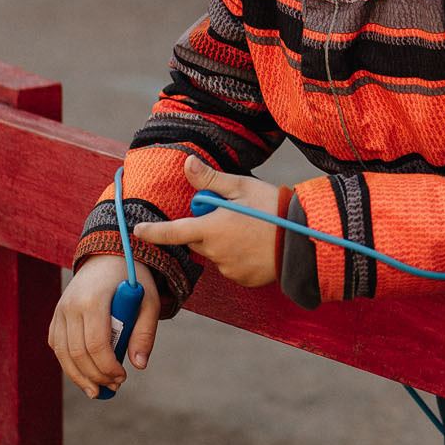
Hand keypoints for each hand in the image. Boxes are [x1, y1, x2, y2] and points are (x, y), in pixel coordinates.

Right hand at [50, 254, 161, 398]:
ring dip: (79, 376)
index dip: (108, 367)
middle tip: (113, 388)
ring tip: (97, 391)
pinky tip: (83, 375)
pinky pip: (57, 345)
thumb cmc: (131, 279)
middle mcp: (70, 306)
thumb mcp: (148, 300)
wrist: (107, 256)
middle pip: (77, 354)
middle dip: (95, 376)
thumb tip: (139, 365)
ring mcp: (59, 310)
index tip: (123, 378)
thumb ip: (145, 332)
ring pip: (63, 354)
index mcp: (93, 300)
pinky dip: (68, 363)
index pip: (96, 344)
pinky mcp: (56, 315)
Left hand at [131, 155, 290, 287]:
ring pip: (216, 253)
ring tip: (252, 230)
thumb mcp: (242, 188)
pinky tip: (258, 246)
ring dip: (224, 242)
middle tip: (232, 213)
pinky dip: (239, 257)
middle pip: (198, 240)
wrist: (306, 240)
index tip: (138, 231)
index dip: (153, 231)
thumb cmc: (274, 209)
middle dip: (206, 228)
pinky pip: (232, 266)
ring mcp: (229, 269)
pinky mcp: (244, 279)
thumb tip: (188, 164)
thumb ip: (211, 180)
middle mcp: (216, 253)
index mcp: (211, 229)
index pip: (172, 231)